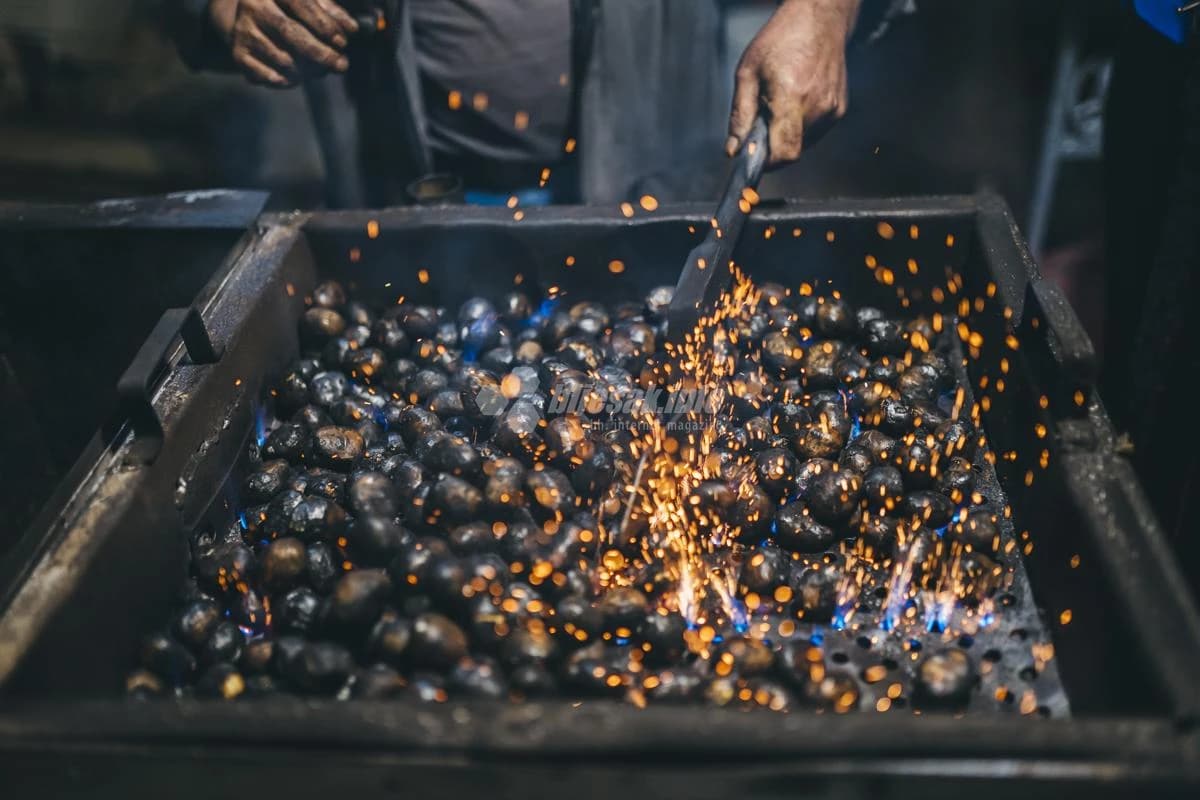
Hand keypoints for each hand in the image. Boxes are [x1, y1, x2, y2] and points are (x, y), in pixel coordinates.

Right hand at [210, 0, 358, 86]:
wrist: (247, 17)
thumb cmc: (289, 9)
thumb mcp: (309, 2)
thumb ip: (332, 12)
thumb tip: (352, 29)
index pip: (301, 4)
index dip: (324, 25)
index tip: (343, 42)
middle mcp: (253, 6)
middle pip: (291, 33)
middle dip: (321, 53)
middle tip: (342, 65)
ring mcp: (244, 31)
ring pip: (284, 59)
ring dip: (309, 71)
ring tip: (322, 70)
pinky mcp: (238, 55)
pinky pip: (270, 76)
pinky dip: (289, 81)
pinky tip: (299, 77)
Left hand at [728, 0, 859, 165]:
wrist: (820, 18)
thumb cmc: (781, 39)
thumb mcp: (747, 73)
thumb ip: (740, 115)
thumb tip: (734, 150)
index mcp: (791, 98)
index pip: (785, 154)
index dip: (768, 163)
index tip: (754, 156)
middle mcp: (817, 108)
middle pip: (792, 151)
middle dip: (773, 145)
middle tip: (764, 118)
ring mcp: (832, 109)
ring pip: (804, 143)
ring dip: (787, 134)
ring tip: (781, 103)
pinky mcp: (839, 109)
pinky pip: (816, 132)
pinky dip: (801, 126)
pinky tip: (796, 100)